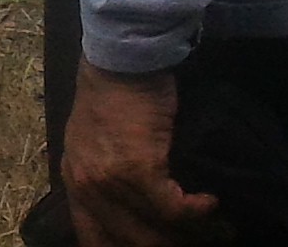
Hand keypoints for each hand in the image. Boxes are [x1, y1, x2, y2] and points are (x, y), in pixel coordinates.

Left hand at [62, 63, 215, 246]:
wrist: (122, 59)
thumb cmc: (113, 93)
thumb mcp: (92, 140)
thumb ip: (103, 173)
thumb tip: (136, 207)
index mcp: (74, 182)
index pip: (91, 238)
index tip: (156, 245)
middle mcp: (86, 188)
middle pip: (126, 241)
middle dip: (162, 245)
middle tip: (190, 243)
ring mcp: (111, 181)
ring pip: (153, 231)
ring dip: (187, 233)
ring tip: (213, 229)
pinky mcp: (139, 170)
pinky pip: (173, 208)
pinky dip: (196, 210)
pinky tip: (210, 202)